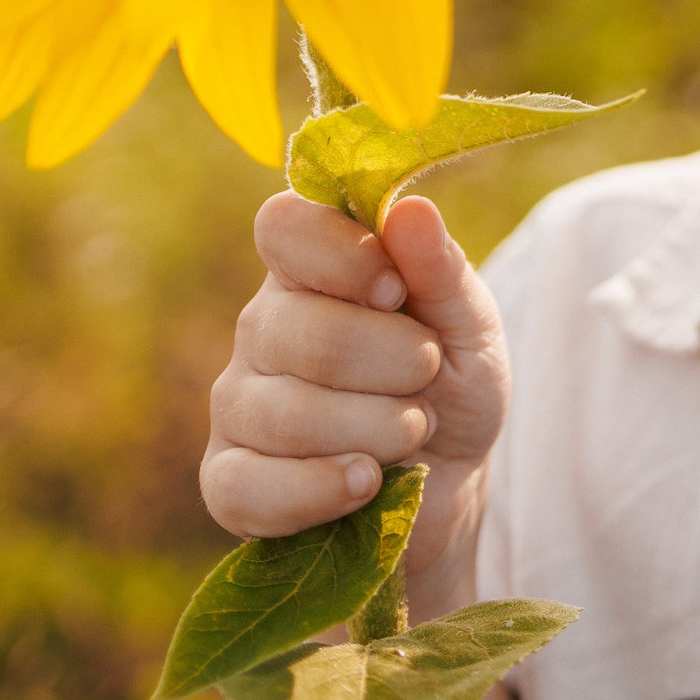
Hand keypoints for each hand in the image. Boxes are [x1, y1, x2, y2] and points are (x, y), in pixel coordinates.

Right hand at [200, 192, 508, 593]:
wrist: (450, 481)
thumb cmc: (452, 384)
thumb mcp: (471, 325)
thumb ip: (442, 271)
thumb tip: (412, 210)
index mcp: (311, 269)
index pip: (284, 226)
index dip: (345, 255)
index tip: (398, 291)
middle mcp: (261, 327)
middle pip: (304, 332)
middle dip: (395, 362)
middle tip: (428, 373)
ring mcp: (238, 405)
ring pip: (288, 415)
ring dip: (379, 429)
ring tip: (412, 429)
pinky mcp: (228, 481)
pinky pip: (248, 487)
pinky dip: (320, 489)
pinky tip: (365, 482)